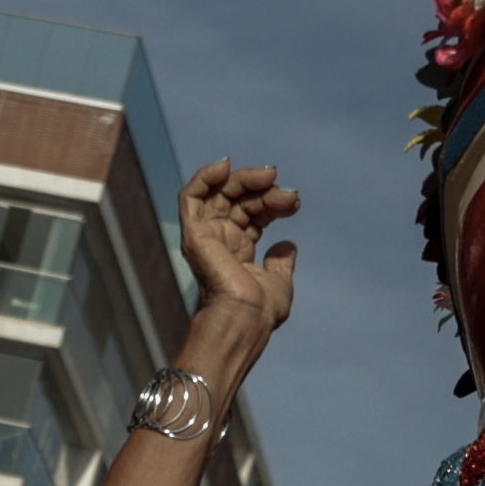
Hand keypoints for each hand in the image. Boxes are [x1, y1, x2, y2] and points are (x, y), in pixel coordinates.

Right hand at [173, 161, 299, 335]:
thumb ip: (281, 263)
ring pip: (219, 192)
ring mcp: (205, 237)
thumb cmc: (262, 311)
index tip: (294, 202)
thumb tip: (287, 244)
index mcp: (238, 251)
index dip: (272, 202)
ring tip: (269, 177)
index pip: (252, 213)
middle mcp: (220, 241)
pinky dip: (204, 177)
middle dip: (264, 190)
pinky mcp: (194, 235)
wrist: (246, 319)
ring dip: (244, 179)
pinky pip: (190, 197)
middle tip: (288, 192)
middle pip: (238, 199)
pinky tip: (225, 166)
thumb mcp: (280, 282)